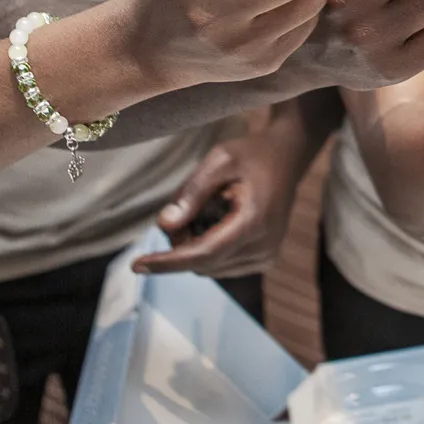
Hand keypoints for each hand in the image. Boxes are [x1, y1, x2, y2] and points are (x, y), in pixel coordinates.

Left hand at [135, 114, 313, 277]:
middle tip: (182, 208)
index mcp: (254, 221)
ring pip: (210, 268)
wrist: (286, 159)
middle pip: (203, 263)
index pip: (203, 254)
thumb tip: (164, 225)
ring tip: (205, 211)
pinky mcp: (265, 261)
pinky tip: (217, 223)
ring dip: (195, 247)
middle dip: (182, 242)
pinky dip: (209, 250)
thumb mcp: (219, 160)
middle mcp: (263, 247)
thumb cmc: (251, 155)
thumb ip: (191, 192)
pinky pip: (222, 267)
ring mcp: (266, 257)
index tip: (137, 265)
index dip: (168, 262)